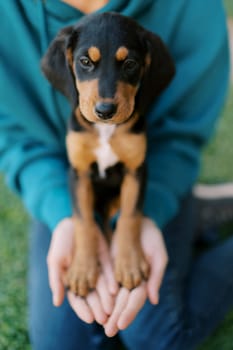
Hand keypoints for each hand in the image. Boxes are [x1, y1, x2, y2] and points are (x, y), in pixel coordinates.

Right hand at [47, 217, 117, 323]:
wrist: (73, 220)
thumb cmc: (61, 241)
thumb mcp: (55, 260)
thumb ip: (56, 280)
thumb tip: (57, 303)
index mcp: (71, 279)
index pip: (77, 299)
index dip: (83, 309)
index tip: (90, 318)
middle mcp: (85, 277)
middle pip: (92, 296)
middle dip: (98, 307)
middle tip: (105, 318)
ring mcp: (96, 268)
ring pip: (103, 286)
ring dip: (107, 298)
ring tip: (113, 308)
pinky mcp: (106, 258)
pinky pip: (110, 271)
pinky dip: (111, 280)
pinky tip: (115, 289)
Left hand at [104, 217, 167, 336]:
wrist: (137, 219)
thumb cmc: (151, 236)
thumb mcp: (158, 255)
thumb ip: (156, 277)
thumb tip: (154, 300)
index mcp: (145, 280)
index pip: (137, 300)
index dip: (130, 312)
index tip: (122, 323)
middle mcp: (132, 280)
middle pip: (123, 302)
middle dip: (117, 317)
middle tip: (108, 331)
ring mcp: (120, 274)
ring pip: (113, 296)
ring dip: (108, 311)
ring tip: (101, 324)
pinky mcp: (110, 266)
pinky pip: (105, 283)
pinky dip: (100, 294)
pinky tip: (93, 303)